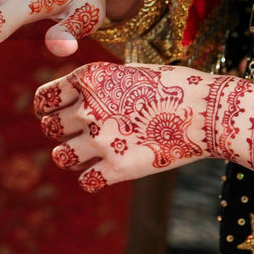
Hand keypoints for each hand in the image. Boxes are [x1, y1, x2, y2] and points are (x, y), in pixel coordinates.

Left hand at [34, 63, 253, 192]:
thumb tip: (72, 100)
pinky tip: (107, 171)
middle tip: (80, 134)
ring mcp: (100, 140)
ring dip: (72, 156)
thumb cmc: (174, 87)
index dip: (47, 108)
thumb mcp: (127, 72)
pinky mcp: (117, 168)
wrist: (210, 111)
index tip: (55, 114)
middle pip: (49, 129)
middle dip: (61, 132)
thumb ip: (96, 86)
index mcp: (88, 78)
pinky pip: (85, 181)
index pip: (43, 99)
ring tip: (91, 153)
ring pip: (61, 157)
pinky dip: (93, 179)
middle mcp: (87, 108)